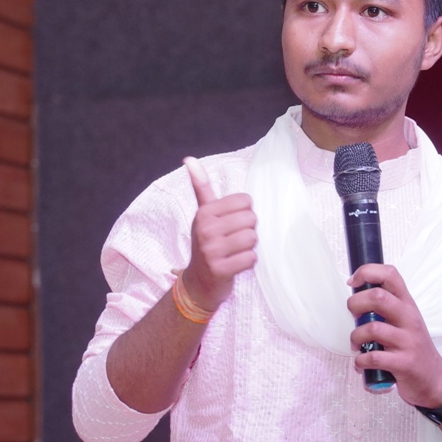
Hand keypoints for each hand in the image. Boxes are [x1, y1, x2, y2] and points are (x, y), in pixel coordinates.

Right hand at [181, 157, 257, 311]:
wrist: (198, 283)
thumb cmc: (206, 243)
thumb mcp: (203, 214)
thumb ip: (200, 187)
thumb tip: (189, 159)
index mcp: (204, 213)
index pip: (245, 201)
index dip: (244, 213)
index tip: (231, 224)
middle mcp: (205, 229)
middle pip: (251, 219)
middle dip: (248, 230)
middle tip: (233, 240)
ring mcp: (211, 250)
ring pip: (252, 238)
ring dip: (249, 247)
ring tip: (235, 252)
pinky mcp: (220, 269)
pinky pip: (251, 258)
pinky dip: (248, 262)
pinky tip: (236, 264)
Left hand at [346, 263, 441, 407]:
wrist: (434, 379)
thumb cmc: (412, 347)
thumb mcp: (404, 320)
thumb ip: (386, 307)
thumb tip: (356, 297)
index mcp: (407, 304)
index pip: (390, 275)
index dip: (367, 272)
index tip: (353, 283)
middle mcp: (409, 318)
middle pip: (378, 297)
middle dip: (355, 304)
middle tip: (354, 317)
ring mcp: (408, 340)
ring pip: (372, 328)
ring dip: (355, 337)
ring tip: (357, 345)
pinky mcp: (404, 363)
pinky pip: (374, 357)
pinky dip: (360, 361)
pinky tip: (362, 363)